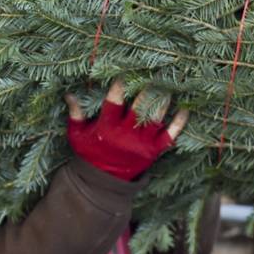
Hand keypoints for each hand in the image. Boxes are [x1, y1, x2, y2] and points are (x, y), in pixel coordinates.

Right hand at [64, 79, 188, 180]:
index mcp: (106, 129)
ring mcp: (142, 144)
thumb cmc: (90, 153)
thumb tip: (69, 95)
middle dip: (147, 89)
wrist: (104, 181)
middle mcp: (125, 136)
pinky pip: (170, 136)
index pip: (113, 103)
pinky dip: (178, 123)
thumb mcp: (78, 135)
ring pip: (155, 118)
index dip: (119, 86)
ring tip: (170, 83)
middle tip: (155, 72)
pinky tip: (184, 109)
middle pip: (139, 108)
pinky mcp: (154, 151)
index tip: (126, 72)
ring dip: (163, 100)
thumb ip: (75, 115)